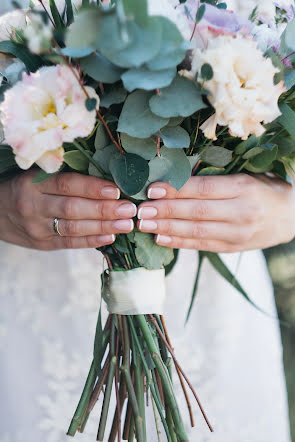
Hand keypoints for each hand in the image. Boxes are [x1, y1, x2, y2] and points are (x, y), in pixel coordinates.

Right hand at [0, 170, 135, 249]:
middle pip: (73, 208)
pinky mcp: (41, 244)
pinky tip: (110, 238)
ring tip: (126, 225)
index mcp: (33, 183)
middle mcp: (33, 205)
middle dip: (104, 210)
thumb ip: (62, 176)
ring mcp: (36, 227)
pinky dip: (91, 241)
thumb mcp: (35, 175)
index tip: (116, 190)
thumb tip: (105, 177)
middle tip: (129, 209)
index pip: (66, 184)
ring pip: (73, 228)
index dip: (92, 187)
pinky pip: (69, 244)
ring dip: (103, 227)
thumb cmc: (23, 188)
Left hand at [137, 174, 294, 252]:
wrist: (290, 216)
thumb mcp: (244, 177)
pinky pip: (202, 246)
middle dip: (165, 211)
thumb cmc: (262, 189)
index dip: (176, 190)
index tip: (152, 189)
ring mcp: (238, 234)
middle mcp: (242, 212)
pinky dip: (179, 243)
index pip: (203, 189)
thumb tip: (175, 178)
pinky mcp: (233, 248)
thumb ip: (215, 179)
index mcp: (243, 188)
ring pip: (197, 231)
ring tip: (145, 225)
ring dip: (167, 229)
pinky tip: (160, 239)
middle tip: (141, 211)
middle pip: (196, 212)